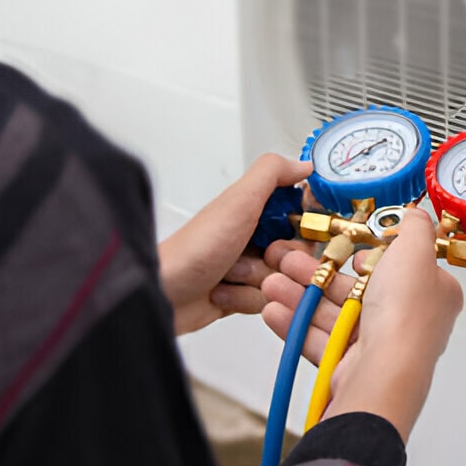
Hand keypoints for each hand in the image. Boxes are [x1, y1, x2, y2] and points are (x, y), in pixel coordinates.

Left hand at [159, 154, 312, 335]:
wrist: (160, 295)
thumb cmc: (195, 249)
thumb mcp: (237, 203)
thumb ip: (271, 175)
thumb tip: (304, 164)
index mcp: (255, 209)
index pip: (304, 216)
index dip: (306, 227)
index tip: (293, 231)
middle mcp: (253, 236)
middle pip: (299, 252)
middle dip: (280, 258)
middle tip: (260, 255)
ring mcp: (248, 267)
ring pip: (284, 279)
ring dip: (258, 281)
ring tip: (229, 276)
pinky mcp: (241, 295)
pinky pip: (267, 301)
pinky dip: (245, 300)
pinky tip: (222, 293)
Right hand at [261, 208, 462, 440]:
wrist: (383, 370)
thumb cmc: (405, 312)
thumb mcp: (416, 250)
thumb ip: (414, 227)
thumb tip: (415, 215)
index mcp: (431, 293)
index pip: (399, 268)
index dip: (371, 256)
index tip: (349, 247)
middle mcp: (407, 320)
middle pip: (357, 289)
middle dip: (318, 273)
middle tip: (288, 260)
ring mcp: (378, 345)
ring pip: (334, 313)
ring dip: (300, 295)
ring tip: (271, 281)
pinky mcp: (351, 366)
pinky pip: (319, 340)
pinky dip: (296, 324)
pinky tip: (274, 310)